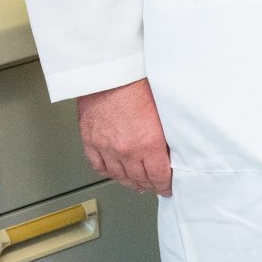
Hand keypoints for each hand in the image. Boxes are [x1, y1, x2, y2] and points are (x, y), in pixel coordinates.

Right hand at [78, 78, 172, 194]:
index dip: (164, 185)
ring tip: (137, 183)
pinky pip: (98, 165)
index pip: (159, 175)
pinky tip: (115, 173)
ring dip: (129, 182)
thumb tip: (170, 150)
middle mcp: (126, 149)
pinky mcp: (91, 141)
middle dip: (149, 185)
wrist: (110, 73)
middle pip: (139, 178)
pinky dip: (108, 172)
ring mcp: (106, 147)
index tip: (168, 188)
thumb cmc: (137, 85)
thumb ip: (165, 136)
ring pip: (118, 176)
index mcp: (148, 143)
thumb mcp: (162, 113)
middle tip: (154, 186)